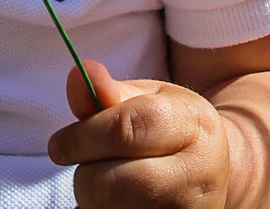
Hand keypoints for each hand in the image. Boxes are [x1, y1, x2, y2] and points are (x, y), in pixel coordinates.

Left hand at [47, 60, 229, 208]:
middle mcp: (198, 175)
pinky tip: (122, 201)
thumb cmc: (172, 129)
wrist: (210, 174)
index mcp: (195, 125)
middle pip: (110, 184)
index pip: (125, 130)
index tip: (58, 144)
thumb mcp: (150, 100)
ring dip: (94, 198)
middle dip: (86, 173)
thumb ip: (110, 91)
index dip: (83, 137)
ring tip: (113, 181)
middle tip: (88, 164)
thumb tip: (81, 74)